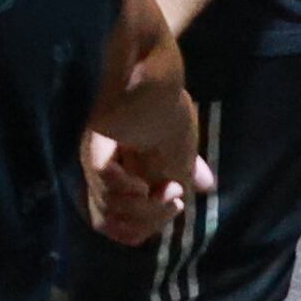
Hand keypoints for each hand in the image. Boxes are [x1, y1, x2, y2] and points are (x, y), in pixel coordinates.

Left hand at [79, 74, 206, 242]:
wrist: (157, 74)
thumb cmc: (166, 107)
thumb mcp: (183, 150)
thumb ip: (186, 173)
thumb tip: (205, 186)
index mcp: (117, 180)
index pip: (115, 227)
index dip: (144, 227)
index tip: (174, 204)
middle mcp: (100, 175)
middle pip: (110, 226)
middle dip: (149, 222)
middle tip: (172, 199)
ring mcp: (95, 161)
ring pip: (107, 210)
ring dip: (143, 208)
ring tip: (165, 188)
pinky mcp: (95, 145)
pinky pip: (102, 182)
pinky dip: (127, 188)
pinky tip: (143, 180)